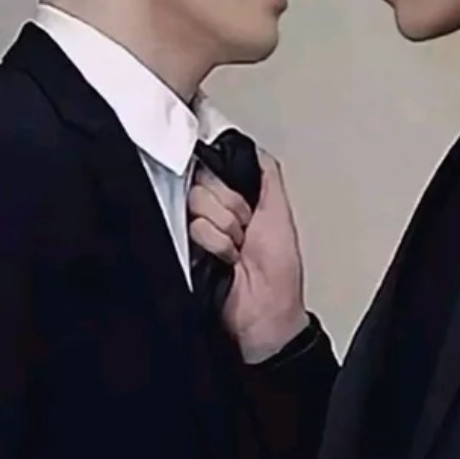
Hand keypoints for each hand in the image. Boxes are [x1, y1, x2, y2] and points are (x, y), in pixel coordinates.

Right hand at [188, 149, 307, 362]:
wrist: (266, 311)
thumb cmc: (278, 269)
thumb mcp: (279, 212)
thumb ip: (266, 174)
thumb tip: (252, 147)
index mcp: (232, 200)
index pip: (213, 169)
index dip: (233, 190)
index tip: (248, 210)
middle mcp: (209, 213)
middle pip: (203, 184)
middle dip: (232, 210)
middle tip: (245, 234)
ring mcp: (193, 232)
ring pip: (196, 206)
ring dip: (225, 233)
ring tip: (236, 252)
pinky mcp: (180, 251)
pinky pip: (190, 229)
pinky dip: (215, 246)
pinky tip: (224, 261)